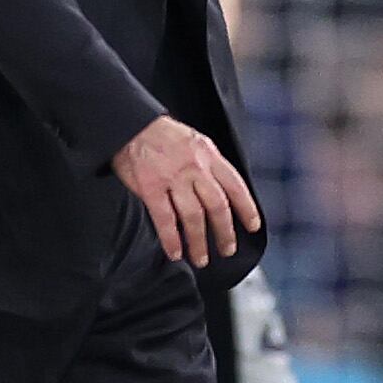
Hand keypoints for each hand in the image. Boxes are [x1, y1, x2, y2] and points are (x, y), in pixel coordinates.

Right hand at [112, 116, 261, 266]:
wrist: (131, 124)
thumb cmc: (162, 134)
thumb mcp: (195, 141)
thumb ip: (209, 165)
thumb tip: (223, 192)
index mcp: (208, 155)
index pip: (235, 186)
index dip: (247, 208)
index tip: (252, 226)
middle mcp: (194, 167)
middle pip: (217, 206)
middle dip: (225, 232)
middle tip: (227, 249)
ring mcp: (173, 178)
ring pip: (193, 217)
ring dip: (199, 242)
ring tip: (201, 258)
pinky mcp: (150, 188)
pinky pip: (164, 219)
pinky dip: (171, 239)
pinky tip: (175, 251)